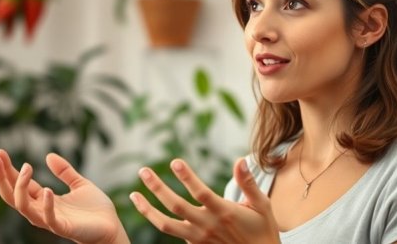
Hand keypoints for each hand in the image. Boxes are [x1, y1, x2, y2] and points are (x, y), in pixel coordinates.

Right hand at [0, 149, 129, 243]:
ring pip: (24, 207)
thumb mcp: (79, 183)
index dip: (7, 169)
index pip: (19, 184)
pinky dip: (46, 205)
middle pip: (12, 196)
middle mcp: (42, 210)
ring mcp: (51, 220)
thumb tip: (49, 155)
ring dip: (20, 188)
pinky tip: (46, 190)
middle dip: (2, 177)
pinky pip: (48, 219)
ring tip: (26, 168)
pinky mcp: (64, 228)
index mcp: (44, 199)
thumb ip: (64, 171)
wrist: (112, 227)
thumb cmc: (95, 210)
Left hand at [129, 158, 280, 243]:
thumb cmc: (262, 230)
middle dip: (157, 188)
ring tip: (134, 194)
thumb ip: (248, 183)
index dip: (187, 177)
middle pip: (176, 206)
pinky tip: (148, 209)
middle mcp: (208, 226)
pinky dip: (157, 221)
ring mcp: (198, 238)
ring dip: (147, 209)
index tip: (174, 161)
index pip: (201, 193)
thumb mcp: (261, 205)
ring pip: (166, 225)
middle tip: (143, 171)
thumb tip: (240, 160)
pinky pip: (172, 233)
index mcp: (224, 213)